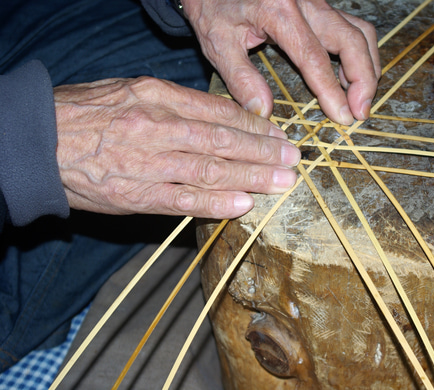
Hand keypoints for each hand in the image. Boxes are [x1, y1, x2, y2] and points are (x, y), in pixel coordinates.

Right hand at [54, 77, 300, 218]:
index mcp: (158, 96)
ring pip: (210, 170)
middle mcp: (157, 127)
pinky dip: (216, 203)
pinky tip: (244, 204)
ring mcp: (147, 163)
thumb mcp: (134, 91)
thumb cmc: (90, 113)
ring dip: (251, 178)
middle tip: (292, 159)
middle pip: (223, 141)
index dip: (254, 125)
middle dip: (263, 151)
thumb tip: (225, 117)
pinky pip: (183, 200)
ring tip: (281, 182)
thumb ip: (179, 104)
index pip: (219, 112)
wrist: (41, 141)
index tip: (278, 134)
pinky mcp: (136, 195)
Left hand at [181, 0, 380, 124]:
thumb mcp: (218, 42)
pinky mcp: (319, 5)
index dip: (332, 91)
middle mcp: (306, 1)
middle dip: (363, 80)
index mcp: (279, 11)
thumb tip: (264, 111)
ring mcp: (317, 1)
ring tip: (361, 98)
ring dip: (367, 66)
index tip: (343, 117)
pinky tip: (352, 77)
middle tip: (360, 112)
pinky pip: (351, 26)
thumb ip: (241, 78)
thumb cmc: (213, 5)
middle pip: (351, 40)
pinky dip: (359, 53)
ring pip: (359, 31)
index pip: (314, 58)